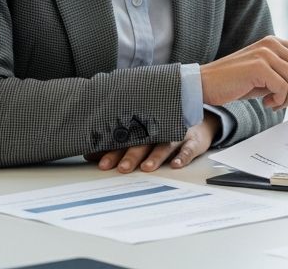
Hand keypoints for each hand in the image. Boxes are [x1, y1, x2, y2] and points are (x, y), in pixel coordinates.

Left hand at [86, 112, 219, 172]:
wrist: (199, 119)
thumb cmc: (164, 130)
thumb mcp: (141, 135)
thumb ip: (116, 145)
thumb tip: (89, 155)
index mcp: (144, 129)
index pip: (126, 140)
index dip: (114, 152)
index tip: (102, 164)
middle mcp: (159, 130)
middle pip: (144, 143)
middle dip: (132, 156)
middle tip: (122, 168)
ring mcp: (177, 135)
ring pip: (165, 145)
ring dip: (156, 156)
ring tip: (147, 167)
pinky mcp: (194, 141)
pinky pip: (189, 149)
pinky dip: (183, 157)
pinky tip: (176, 164)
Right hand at [199, 35, 287, 113]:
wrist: (205, 85)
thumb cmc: (235, 83)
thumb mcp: (265, 76)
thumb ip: (284, 74)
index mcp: (275, 43)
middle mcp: (272, 44)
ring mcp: (266, 53)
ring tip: (274, 103)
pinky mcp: (259, 66)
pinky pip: (284, 87)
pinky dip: (279, 100)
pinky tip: (266, 102)